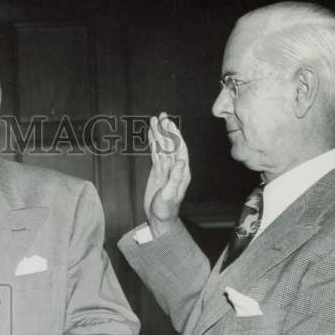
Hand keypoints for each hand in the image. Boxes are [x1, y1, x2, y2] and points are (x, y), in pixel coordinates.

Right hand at [142, 112, 190, 236]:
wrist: (159, 219)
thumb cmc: (166, 210)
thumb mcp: (170, 195)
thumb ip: (175, 179)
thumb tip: (181, 161)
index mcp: (182, 172)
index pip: (180, 149)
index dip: (175, 135)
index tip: (169, 124)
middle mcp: (175, 168)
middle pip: (171, 144)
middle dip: (166, 130)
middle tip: (161, 116)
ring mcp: (165, 169)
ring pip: (162, 147)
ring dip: (159, 134)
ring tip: (154, 120)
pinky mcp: (157, 172)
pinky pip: (155, 154)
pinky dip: (153, 143)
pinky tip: (151, 135)